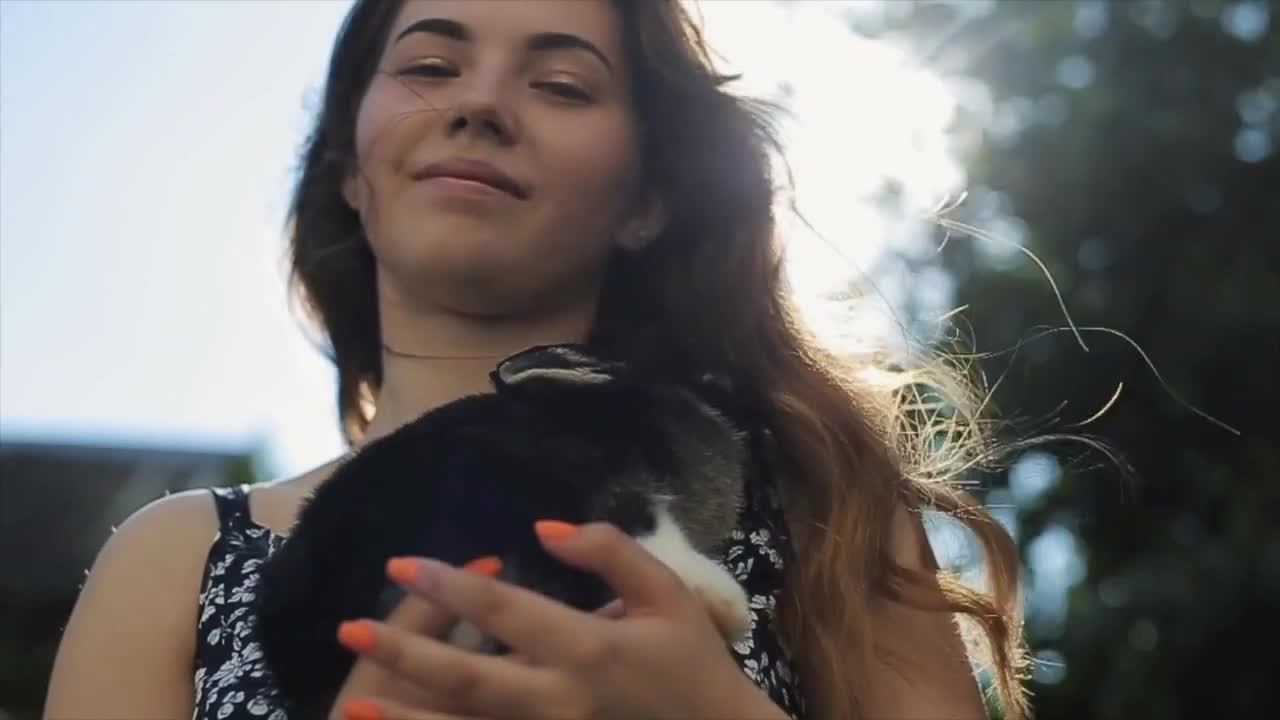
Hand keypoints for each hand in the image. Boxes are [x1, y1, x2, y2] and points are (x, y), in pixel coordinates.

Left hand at [333, 521, 787, 719]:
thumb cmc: (694, 665)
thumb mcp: (669, 595)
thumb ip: (612, 552)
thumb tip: (545, 527)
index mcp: (588, 647)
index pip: (504, 609)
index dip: (449, 584)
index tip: (400, 565)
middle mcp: (560, 699)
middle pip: (469, 677)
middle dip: (406, 654)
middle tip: (351, 631)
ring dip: (407, 719)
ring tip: (351, 708)